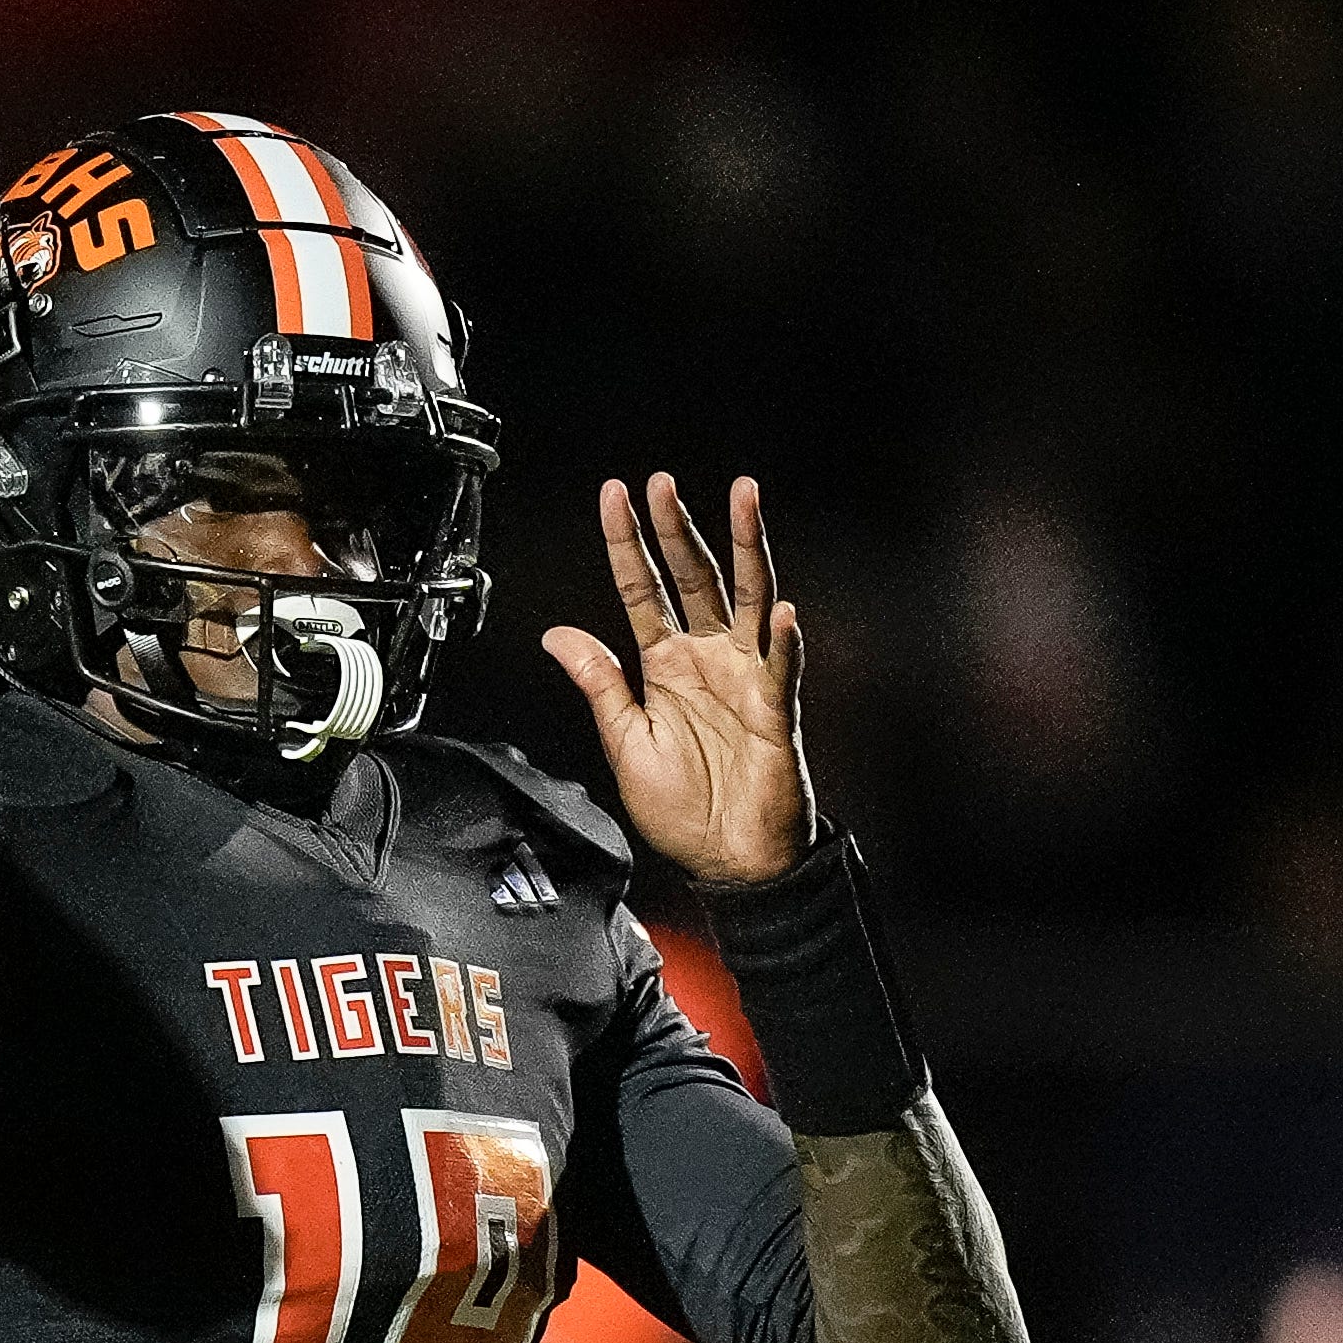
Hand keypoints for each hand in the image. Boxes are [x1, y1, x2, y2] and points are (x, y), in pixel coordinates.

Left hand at [544, 473, 818, 885]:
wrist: (728, 860)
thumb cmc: (684, 807)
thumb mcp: (625, 740)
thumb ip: (599, 682)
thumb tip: (558, 634)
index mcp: (665, 665)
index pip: (642, 589)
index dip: (628, 543)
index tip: (614, 496)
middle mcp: (707, 659)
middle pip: (693, 577)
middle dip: (678, 527)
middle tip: (663, 482)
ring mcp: (745, 677)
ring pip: (750, 597)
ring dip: (748, 547)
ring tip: (743, 498)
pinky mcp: (775, 711)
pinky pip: (781, 669)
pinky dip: (784, 642)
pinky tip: (783, 614)